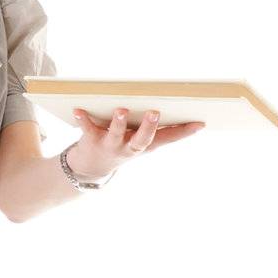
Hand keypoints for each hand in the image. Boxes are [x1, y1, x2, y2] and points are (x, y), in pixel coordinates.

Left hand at [67, 106, 204, 182]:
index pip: (168, 139)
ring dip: (119, 123)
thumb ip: (158, 127)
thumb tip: (181, 108)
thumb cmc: (122, 146)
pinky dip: (83, 119)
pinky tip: (78, 110)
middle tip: (155, 113)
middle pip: (142, 140)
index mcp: (144, 144)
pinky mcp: (91, 140)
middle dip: (148, 128)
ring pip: (116, 135)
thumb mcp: (141, 140)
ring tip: (121, 110)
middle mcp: (129, 147)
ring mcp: (110, 145)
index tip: (199, 123)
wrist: (90, 169)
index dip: (184, 132)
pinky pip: (87, 129)